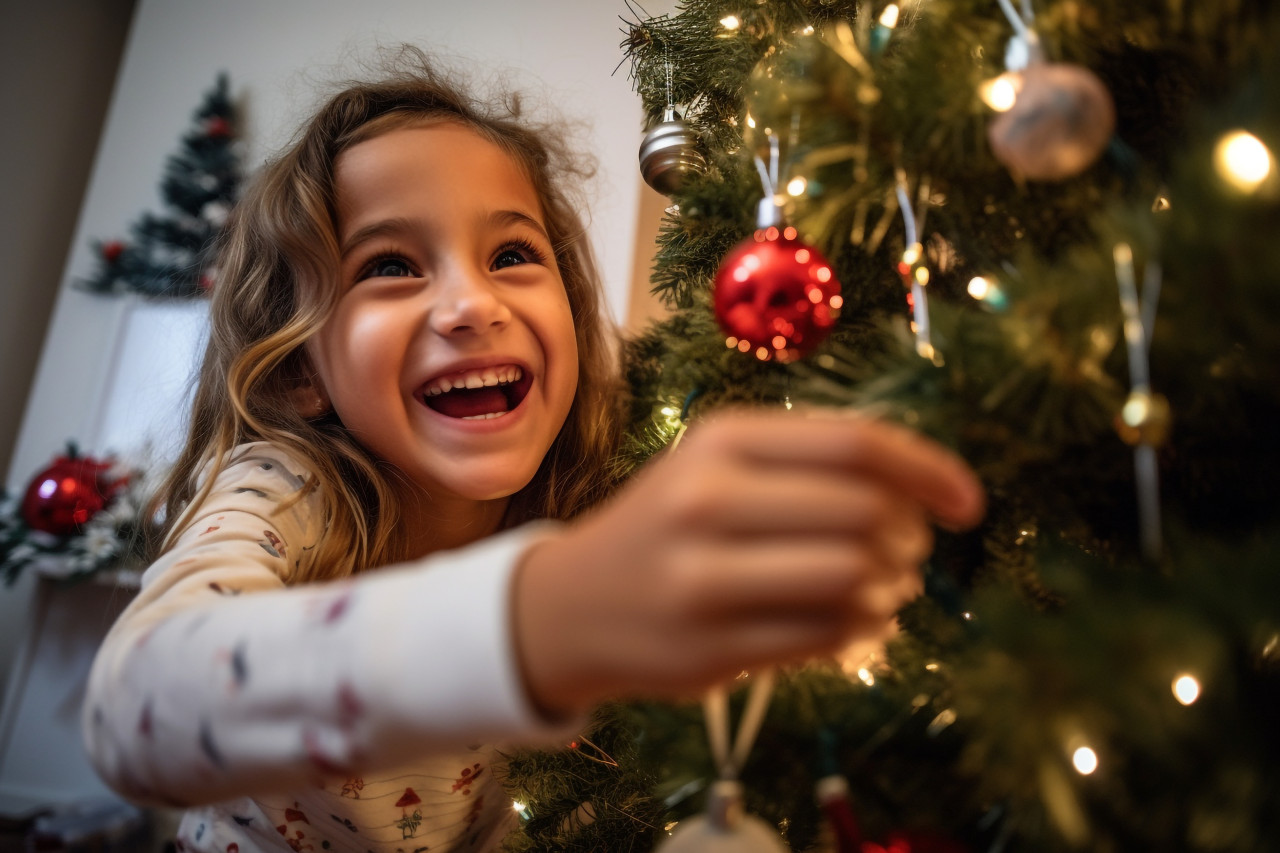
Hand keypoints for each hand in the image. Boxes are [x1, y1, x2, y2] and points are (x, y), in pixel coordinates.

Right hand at [512, 409, 983, 716]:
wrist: (569, 605)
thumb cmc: (666, 525)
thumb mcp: (718, 465)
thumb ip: (809, 463)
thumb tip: (924, 490)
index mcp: (719, 442)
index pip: (857, 445)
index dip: (931, 472)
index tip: (969, 505)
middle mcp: (707, 502)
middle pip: (868, 514)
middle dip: (910, 539)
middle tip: (907, 552)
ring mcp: (703, 580)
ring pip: (856, 581)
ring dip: (891, 590)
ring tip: (880, 589)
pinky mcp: (709, 650)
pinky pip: (828, 637)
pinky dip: (860, 629)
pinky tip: (848, 621)